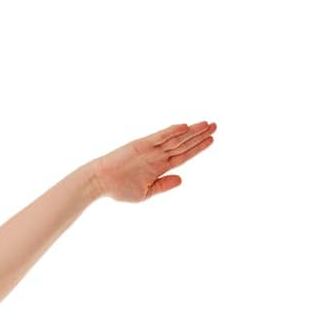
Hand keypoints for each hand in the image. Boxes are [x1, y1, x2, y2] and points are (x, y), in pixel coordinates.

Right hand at [92, 120, 216, 202]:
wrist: (100, 182)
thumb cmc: (119, 189)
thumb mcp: (146, 193)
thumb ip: (164, 185)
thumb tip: (182, 179)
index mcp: (160, 167)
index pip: (183, 155)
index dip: (198, 147)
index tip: (211, 140)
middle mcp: (158, 155)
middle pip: (183, 143)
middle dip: (199, 135)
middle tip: (215, 125)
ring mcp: (150, 149)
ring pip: (175, 138)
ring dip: (191, 131)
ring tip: (206, 124)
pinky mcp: (141, 145)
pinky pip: (159, 137)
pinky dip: (171, 131)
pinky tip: (184, 127)